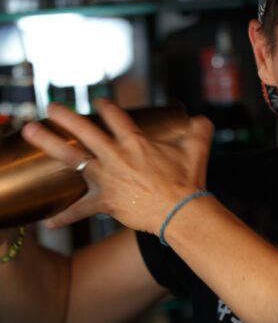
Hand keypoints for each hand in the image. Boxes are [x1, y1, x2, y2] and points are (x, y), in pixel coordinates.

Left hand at [21, 100, 214, 234]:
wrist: (182, 212)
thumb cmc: (189, 181)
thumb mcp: (198, 148)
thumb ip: (198, 129)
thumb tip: (202, 120)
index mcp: (136, 142)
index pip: (115, 117)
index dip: (106, 107)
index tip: (99, 103)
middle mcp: (116, 156)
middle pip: (84, 130)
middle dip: (65, 116)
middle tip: (51, 107)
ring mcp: (108, 178)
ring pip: (72, 157)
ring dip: (49, 143)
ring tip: (30, 131)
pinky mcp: (106, 202)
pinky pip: (81, 209)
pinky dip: (65, 215)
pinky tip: (48, 219)